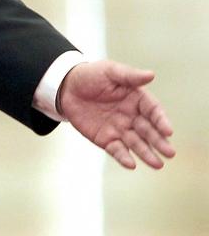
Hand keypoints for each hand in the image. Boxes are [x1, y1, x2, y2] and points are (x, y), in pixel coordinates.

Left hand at [59, 60, 174, 169]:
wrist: (65, 87)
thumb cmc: (91, 76)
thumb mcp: (110, 71)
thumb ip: (129, 75)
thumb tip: (151, 74)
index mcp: (137, 99)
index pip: (154, 111)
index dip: (161, 121)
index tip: (168, 131)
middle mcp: (132, 116)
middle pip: (148, 131)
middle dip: (159, 142)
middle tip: (170, 153)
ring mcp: (120, 129)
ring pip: (136, 144)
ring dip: (147, 154)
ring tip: (158, 165)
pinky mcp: (106, 139)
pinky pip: (117, 150)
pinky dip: (123, 157)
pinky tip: (131, 164)